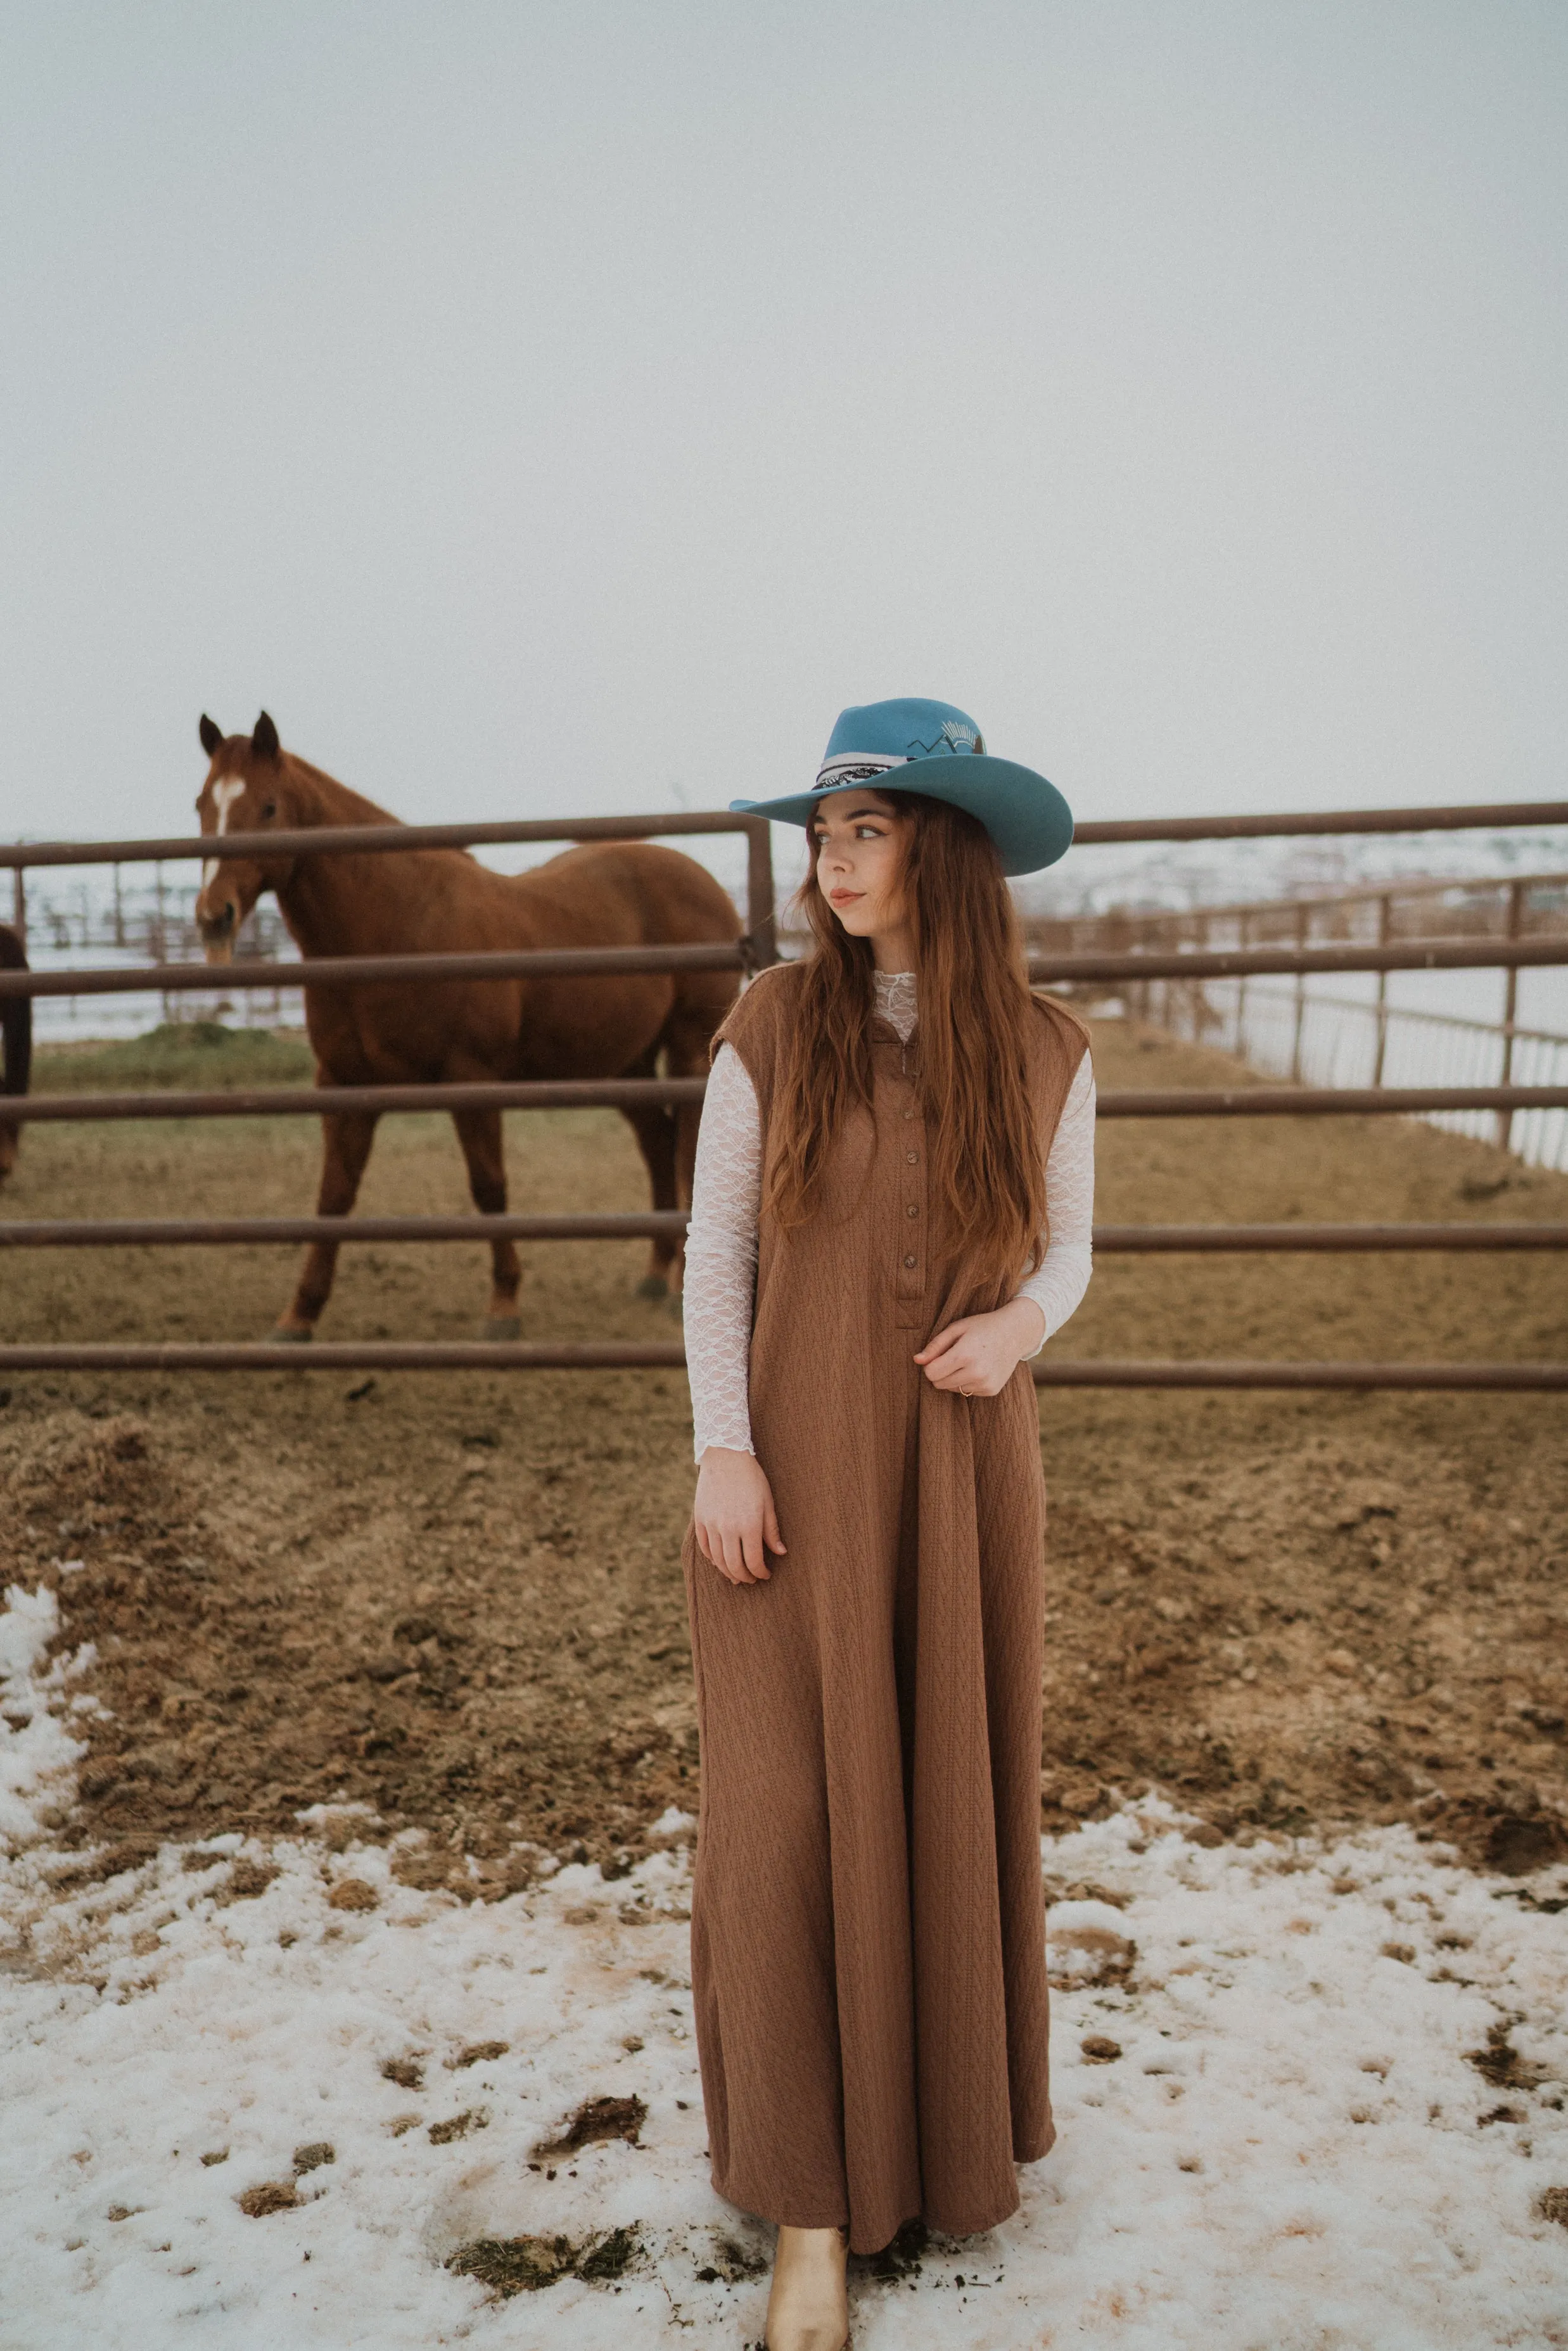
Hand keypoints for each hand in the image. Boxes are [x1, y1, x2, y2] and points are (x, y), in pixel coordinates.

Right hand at [693, 1447, 786, 1585]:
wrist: (725, 1457)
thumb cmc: (752, 1479)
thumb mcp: (768, 1503)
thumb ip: (772, 1530)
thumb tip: (780, 1553)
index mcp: (749, 1525)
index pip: (753, 1561)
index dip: (761, 1572)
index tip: (766, 1575)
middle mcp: (728, 1528)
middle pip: (734, 1565)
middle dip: (744, 1577)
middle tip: (751, 1579)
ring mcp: (711, 1524)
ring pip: (717, 1559)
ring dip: (727, 1571)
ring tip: (736, 1575)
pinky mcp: (700, 1519)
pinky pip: (704, 1546)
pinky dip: (712, 1558)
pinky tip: (720, 1561)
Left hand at [914, 1298, 1045, 1396]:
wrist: (1015, 1333)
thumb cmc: (982, 1327)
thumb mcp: (956, 1328)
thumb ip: (935, 1345)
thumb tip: (917, 1360)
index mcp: (964, 1354)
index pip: (931, 1373)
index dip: (930, 1365)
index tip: (938, 1355)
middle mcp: (976, 1372)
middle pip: (939, 1384)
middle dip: (940, 1372)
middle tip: (953, 1356)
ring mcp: (985, 1383)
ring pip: (952, 1389)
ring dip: (955, 1377)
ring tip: (969, 1360)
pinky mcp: (991, 1390)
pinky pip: (967, 1391)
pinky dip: (968, 1381)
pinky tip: (979, 1367)